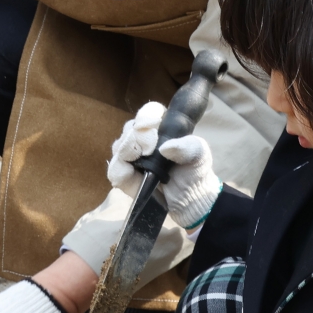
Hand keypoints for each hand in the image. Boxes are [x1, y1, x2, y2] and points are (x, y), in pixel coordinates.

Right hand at [107, 103, 220, 227]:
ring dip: (125, 153)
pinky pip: (114, 169)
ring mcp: (133, 157)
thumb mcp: (198, 155)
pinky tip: (128, 174)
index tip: (152, 131)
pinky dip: (119, 171)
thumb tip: (165, 147)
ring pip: (118, 147)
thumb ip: (186, 147)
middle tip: (146, 151)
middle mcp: (144, 139)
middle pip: (129, 128)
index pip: (148, 112)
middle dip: (134, 138)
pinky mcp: (126, 175)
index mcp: (162, 128)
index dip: (146, 118)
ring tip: (136, 163)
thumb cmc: (194, 171)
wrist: (189, 199)